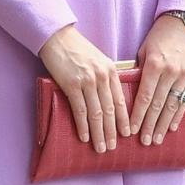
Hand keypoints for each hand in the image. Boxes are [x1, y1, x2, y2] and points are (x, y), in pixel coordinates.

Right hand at [39, 24, 130, 152]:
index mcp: (111, 71)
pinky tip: (85, 137)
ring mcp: (87, 81)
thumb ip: (106, 77)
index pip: (120, 100)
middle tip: (113, 147)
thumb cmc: (77, 49)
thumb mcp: (99, 60)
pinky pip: (80, 110)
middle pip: (110, 110)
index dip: (124, 119)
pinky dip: (83, 126)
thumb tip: (111, 98)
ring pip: (96, 113)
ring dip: (99, 133)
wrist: (57, 37)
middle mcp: (102, 77)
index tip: (127, 134)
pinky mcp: (71, 85)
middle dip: (112, 131)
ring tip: (101, 148)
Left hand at [130, 14, 184, 144]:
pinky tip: (173, 127)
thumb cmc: (159, 36)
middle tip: (145, 142)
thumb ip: (139, 71)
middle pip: (157, 105)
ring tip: (158, 139)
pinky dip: (178, 115)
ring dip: (164, 125)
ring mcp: (183, 75)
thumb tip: (130, 92)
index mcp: (153, 65)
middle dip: (150, 125)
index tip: (132, 131)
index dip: (137, 116)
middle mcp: (169, 72)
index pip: (144, 96)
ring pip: (172, 106)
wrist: (184, 22)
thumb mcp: (144, 50)